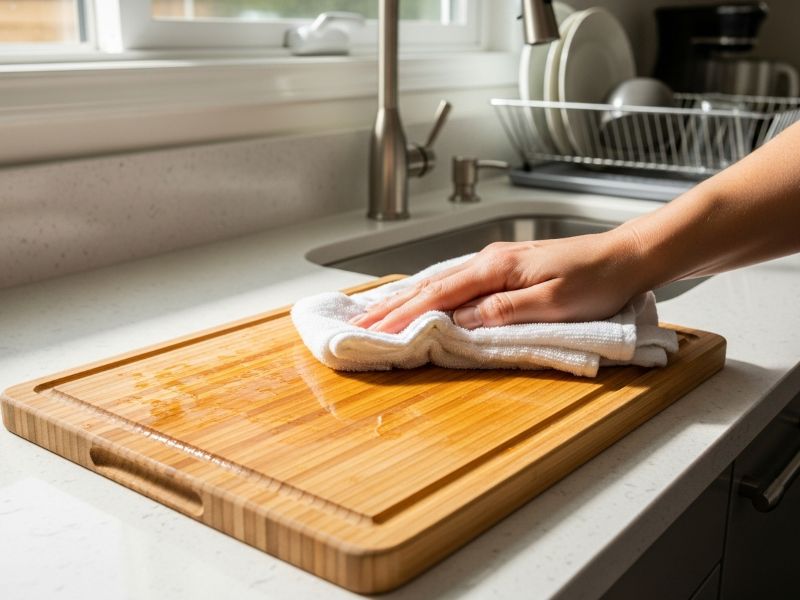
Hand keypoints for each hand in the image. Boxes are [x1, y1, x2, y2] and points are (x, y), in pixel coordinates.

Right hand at [349, 228, 644, 333]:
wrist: (625, 257)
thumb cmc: (596, 280)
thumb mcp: (553, 302)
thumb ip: (503, 311)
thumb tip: (459, 321)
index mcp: (496, 268)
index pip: (438, 295)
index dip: (403, 316)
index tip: (374, 333)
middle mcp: (488, 261)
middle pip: (430, 287)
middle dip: (392, 309)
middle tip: (359, 328)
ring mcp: (495, 263)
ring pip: (439, 283)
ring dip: (405, 301)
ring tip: (376, 315)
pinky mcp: (504, 270)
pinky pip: (456, 283)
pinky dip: (430, 294)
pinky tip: (421, 299)